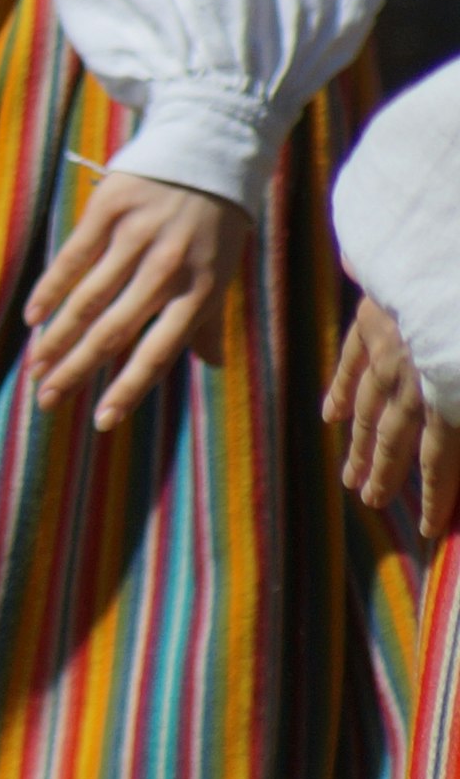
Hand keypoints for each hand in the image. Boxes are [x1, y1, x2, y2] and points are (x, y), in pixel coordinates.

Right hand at [26, 169, 250, 429]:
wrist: (209, 149)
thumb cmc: (218, 219)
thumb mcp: (223, 270)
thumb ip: (209, 319)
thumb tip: (209, 366)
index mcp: (200, 291)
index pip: (158, 351)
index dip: (128, 389)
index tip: (99, 421)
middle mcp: (168, 269)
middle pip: (113, 330)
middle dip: (77, 369)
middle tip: (46, 399)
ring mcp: (136, 238)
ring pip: (88, 299)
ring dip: (56, 336)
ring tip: (35, 365)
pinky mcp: (110, 209)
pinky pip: (73, 257)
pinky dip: (50, 289)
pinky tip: (32, 317)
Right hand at [327, 294, 459, 540]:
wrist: (443, 247)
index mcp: (448, 396)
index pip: (440, 460)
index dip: (436, 497)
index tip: (429, 531)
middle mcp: (410, 381)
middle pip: (393, 438)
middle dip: (384, 475)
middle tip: (371, 503)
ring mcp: (385, 350)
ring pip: (366, 407)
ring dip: (358, 445)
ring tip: (351, 477)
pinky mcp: (371, 319)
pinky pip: (350, 361)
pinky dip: (340, 389)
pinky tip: (331, 414)